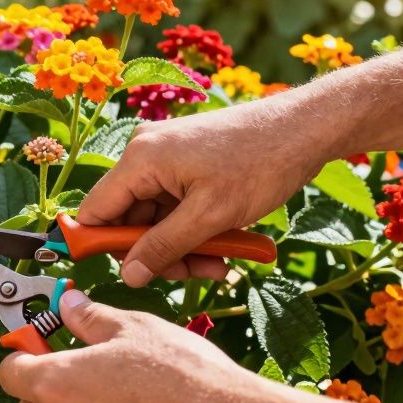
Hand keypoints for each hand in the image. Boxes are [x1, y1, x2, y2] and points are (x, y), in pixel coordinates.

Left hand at [0, 290, 263, 402]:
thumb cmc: (182, 374)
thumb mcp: (132, 328)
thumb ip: (88, 317)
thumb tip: (67, 304)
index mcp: (56, 384)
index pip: (9, 372)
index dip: (24, 354)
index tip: (42, 345)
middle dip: (45, 388)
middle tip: (82, 368)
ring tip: (116, 397)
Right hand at [79, 101, 325, 286]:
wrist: (306, 127)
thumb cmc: (261, 163)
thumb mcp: (210, 216)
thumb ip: (164, 247)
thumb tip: (129, 275)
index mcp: (140, 159)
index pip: (96, 212)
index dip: (103, 246)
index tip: (131, 274)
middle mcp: (144, 153)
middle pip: (127, 218)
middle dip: (157, 251)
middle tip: (194, 271)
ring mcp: (165, 156)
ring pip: (154, 216)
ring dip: (181, 245)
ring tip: (218, 262)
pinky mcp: (184, 161)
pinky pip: (174, 204)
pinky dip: (192, 227)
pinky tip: (222, 243)